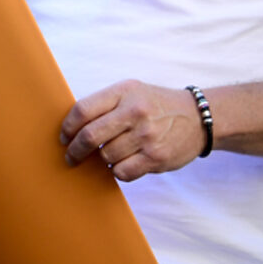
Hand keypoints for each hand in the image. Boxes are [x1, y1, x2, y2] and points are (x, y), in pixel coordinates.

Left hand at [60, 79, 205, 182]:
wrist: (199, 118)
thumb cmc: (156, 105)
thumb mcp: (131, 91)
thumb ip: (104, 104)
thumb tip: (71, 127)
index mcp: (124, 92)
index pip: (83, 110)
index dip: (67, 127)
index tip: (64, 137)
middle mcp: (135, 113)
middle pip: (90, 136)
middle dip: (74, 150)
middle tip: (71, 156)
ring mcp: (147, 136)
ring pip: (105, 156)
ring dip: (101, 159)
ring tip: (109, 154)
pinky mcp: (156, 158)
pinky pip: (122, 172)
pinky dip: (117, 170)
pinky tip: (122, 162)